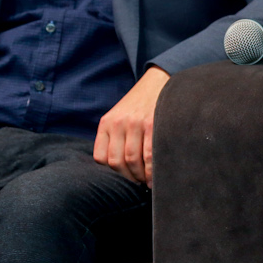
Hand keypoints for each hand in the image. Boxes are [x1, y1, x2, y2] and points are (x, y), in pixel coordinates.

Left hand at [94, 65, 169, 186]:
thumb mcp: (121, 115)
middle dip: (129, 178)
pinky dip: (152, 171)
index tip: (126, 176)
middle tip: (139, 182)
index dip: (114, 172)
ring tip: (148, 181)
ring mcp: (135, 123)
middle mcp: (118, 123)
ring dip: (140, 176)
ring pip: (132, 160)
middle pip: (117, 162)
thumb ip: (115, 136)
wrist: (160, 80)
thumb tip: (120, 168)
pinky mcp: (152, 123)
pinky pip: (149, 155)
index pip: (101, 158)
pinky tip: (155, 176)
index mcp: (107, 122)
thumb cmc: (141, 103)